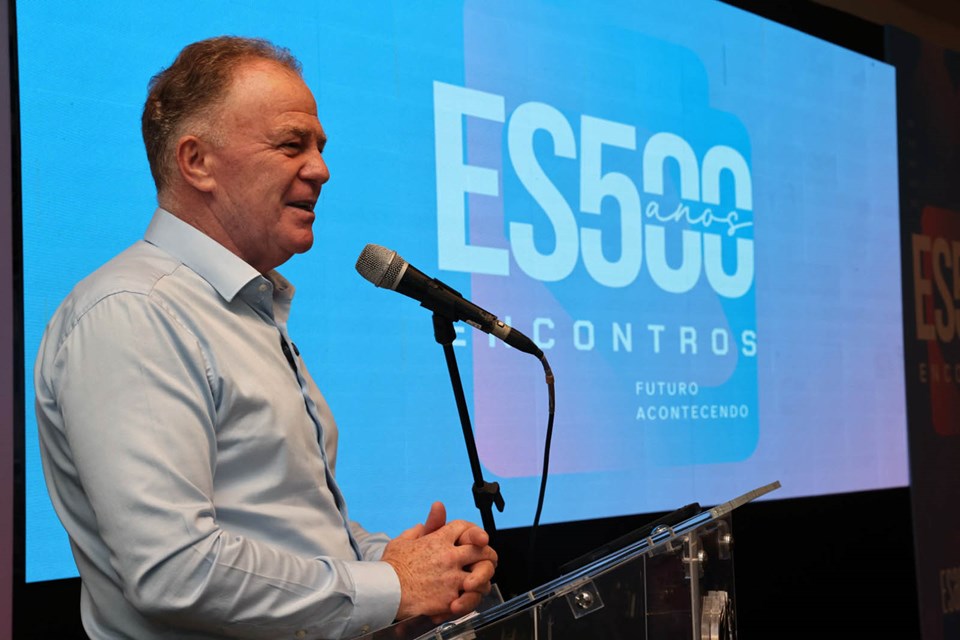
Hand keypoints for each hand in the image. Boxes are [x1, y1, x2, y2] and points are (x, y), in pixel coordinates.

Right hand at [383, 503, 497, 620]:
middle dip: (487, 555)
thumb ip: (424, 526)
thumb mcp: (404, 539)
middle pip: (483, 550)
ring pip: (483, 576)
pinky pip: (472, 597)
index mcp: (438, 540)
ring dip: (483, 579)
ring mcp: (452, 578)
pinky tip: (466, 598)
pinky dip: (471, 599)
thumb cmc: (391, 568)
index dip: (473, 531)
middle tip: (486, 561)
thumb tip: (435, 512)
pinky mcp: (451, 598)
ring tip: (476, 583)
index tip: (477, 538)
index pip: (465, 527)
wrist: (385, 592)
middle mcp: (449, 556)